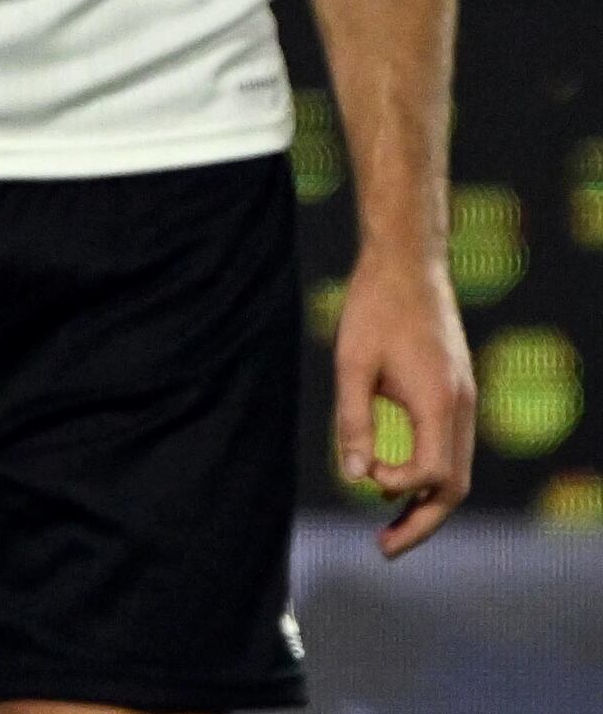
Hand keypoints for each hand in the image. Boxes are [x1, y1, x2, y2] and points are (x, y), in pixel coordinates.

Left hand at [336, 246, 475, 553]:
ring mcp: (463, 402)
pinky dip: (427, 474)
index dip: (401, 488)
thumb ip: (354, 422)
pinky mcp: (454, 394)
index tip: (366, 479)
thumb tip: (356, 478)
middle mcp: (461, 408)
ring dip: (425, 503)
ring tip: (387, 529)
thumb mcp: (352, 364)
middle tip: (383, 550)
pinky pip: (449, 449)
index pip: (433, 473)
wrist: (408, 264)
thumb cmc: (374, 309)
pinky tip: (391, 481)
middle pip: (453, 486)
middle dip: (422, 522)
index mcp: (439, 403)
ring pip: (456, 471)